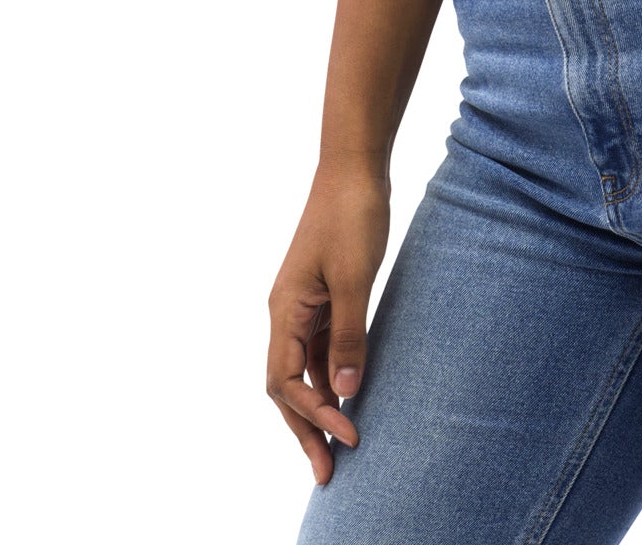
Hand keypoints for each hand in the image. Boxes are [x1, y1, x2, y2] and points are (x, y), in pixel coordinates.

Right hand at [266, 160, 390, 483]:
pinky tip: (349, 394)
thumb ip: (350, 333)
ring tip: (340, 445)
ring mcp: (303, 304)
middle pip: (287, 386)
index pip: (286, 382)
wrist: (354, 166)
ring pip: (303, 370)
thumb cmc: (353, 215)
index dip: (314, 415)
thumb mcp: (356, 276)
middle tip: (329, 474)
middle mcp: (286, 313)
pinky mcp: (322, 295)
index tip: (348, 436)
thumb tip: (346, 391)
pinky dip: (331, 375)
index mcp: (285, 310)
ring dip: (319, 407)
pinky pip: (320, 347)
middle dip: (306, 430)